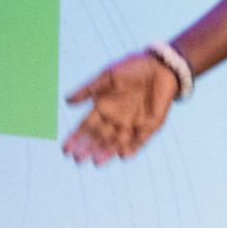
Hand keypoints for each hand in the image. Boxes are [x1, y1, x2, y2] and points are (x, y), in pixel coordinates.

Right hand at [63, 52, 179, 165]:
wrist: (161, 66)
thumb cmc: (132, 68)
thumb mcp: (107, 77)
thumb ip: (88, 90)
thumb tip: (66, 101)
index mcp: (103, 107)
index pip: (86, 127)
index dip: (76, 138)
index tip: (65, 149)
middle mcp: (116, 118)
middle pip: (99, 138)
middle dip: (88, 148)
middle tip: (78, 159)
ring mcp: (133, 123)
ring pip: (117, 143)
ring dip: (107, 152)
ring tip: (95, 162)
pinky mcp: (150, 125)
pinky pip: (140, 141)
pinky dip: (132, 148)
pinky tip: (122, 156)